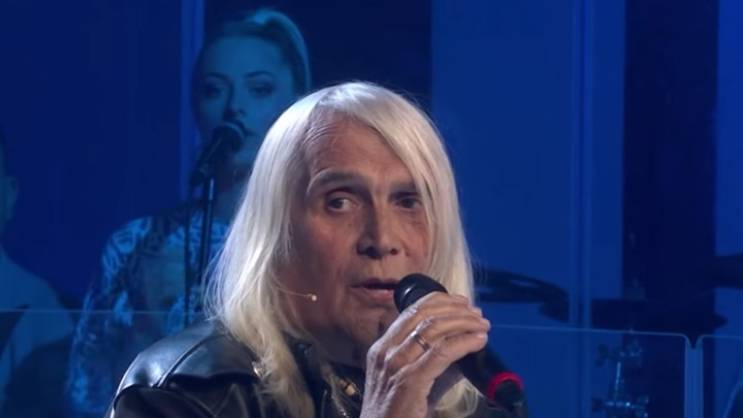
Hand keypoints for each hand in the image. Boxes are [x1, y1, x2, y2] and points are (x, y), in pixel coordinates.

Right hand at [360, 292, 489, 417]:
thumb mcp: (408, 380)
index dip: (440, 301)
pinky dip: (464, 342)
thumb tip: (460, 346)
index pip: (411, 311)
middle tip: (478, 315)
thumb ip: (429, 362)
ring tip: (483, 326)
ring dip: (464, 323)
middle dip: (456, 310)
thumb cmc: (396, 413)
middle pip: (425, 316)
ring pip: (433, 330)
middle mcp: (386, 351)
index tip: (462, 302)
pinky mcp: (409, 381)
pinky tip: (478, 341)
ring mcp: (395, 365)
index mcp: (382, 348)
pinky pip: (441, 353)